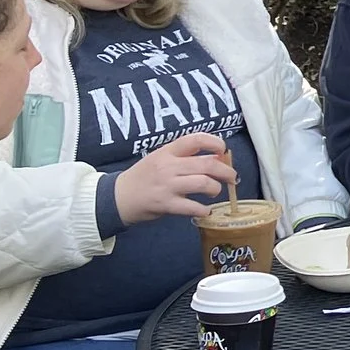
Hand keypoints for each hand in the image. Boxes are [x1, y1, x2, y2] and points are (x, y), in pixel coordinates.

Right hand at [112, 135, 234, 224]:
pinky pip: (192, 206)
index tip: (223, 151)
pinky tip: (205, 210)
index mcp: (168, 152)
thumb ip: (184, 157)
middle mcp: (168, 166)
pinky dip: (203, 209)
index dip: (215, 142)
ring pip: (203, 183)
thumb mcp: (161, 159)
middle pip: (207, 164)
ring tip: (215, 192)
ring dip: (216, 188)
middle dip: (226, 171)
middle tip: (232, 177)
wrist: (117, 197)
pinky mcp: (165, 204)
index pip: (196, 139)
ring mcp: (167, 186)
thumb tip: (217, 159)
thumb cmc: (144, 177)